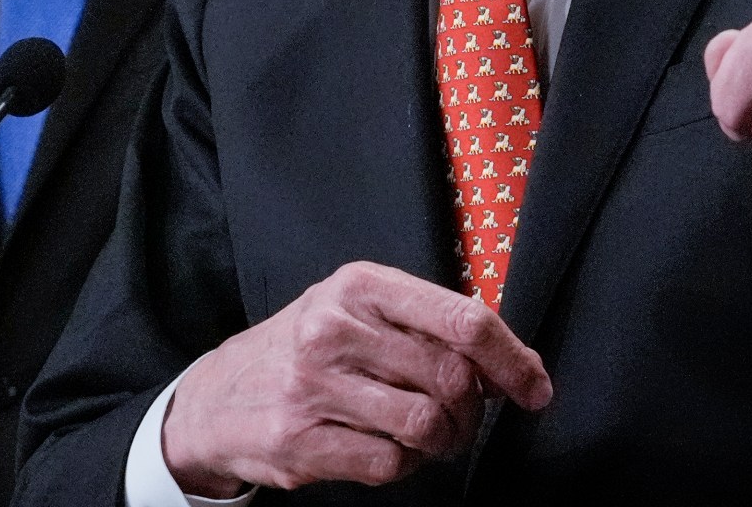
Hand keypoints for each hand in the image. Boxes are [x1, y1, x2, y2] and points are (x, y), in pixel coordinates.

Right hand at [160, 261, 554, 495]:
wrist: (217, 397)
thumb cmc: (305, 349)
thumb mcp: (357, 309)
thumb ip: (426, 323)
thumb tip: (508, 362)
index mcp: (361, 285)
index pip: (464, 320)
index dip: (512, 360)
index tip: (534, 388)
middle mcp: (334, 328)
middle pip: (452, 378)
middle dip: (473, 411)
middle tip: (463, 420)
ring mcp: (313, 386)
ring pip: (426, 425)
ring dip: (442, 441)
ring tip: (426, 436)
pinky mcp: (301, 440)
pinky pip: (390, 463)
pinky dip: (404, 464)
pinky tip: (387, 448)